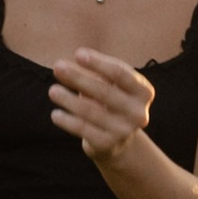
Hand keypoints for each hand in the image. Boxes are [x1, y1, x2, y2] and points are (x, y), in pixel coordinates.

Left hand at [49, 48, 155, 165]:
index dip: (98, 63)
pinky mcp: (108, 145)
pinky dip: (68, 121)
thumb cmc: (110, 102)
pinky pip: (83, 129)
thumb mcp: (109, 84)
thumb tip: (63, 67)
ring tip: (52, 91)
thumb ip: (91, 73)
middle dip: (79, 77)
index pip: (121, 73)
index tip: (77, 53)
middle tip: (57, 67)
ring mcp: (124, 131)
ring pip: (91, 111)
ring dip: (69, 99)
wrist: (116, 141)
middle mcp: (139, 113)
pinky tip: (56, 114)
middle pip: (105, 91)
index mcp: (144, 92)